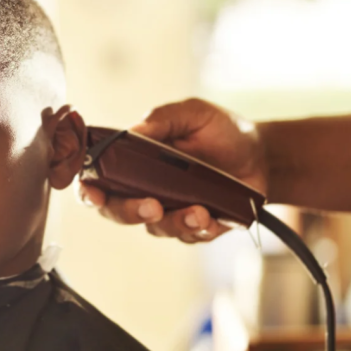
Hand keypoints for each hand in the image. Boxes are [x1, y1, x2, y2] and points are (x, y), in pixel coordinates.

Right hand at [78, 98, 267, 242]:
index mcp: (134, 160)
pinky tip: (213, 218)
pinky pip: (189, 236)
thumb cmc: (221, 130)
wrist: (262, 153)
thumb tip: (134, 130)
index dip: (89, 190)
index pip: (99, 179)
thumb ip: (163, 118)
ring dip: (174, 222)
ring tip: (199, 211)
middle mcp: (145, 188)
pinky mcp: (196, 227)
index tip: (95, 194)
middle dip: (130, 212)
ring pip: (157, 228)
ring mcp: (169, 210)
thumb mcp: (193, 113)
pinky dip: (200, 230)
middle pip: (119, 211)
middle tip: (152, 206)